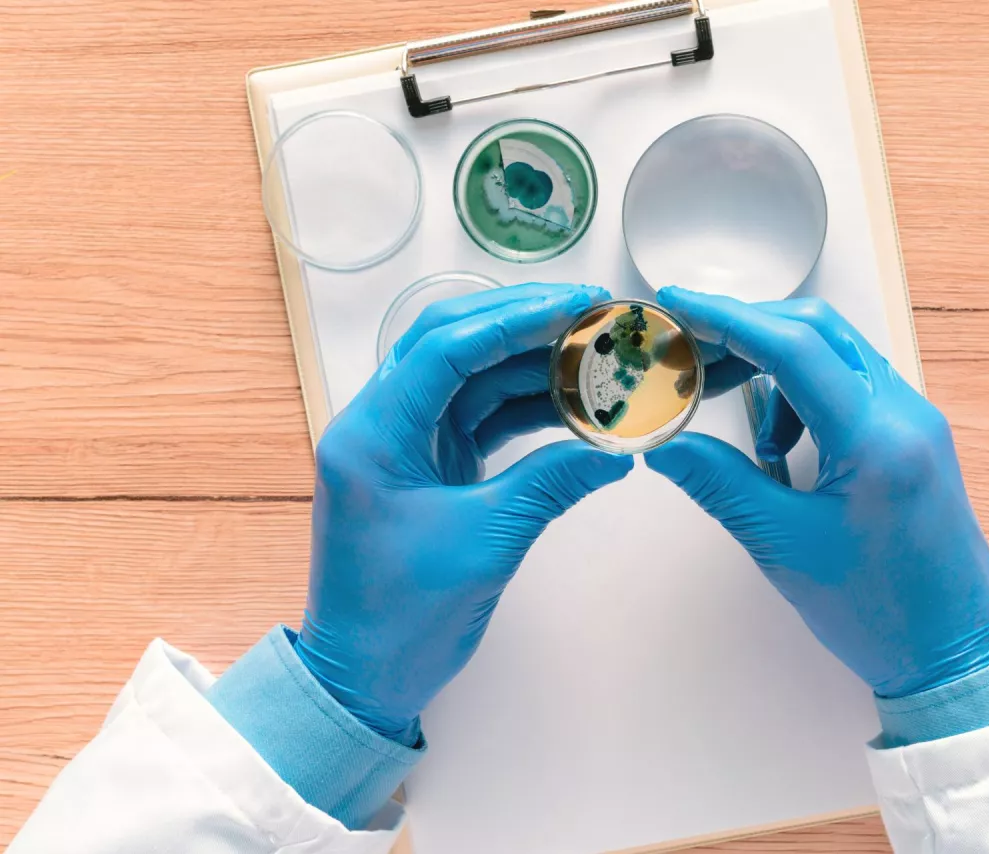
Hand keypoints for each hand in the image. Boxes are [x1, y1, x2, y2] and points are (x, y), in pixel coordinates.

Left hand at [297, 283, 633, 740]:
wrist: (364, 677)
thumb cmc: (399, 618)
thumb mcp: (485, 543)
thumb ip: (550, 483)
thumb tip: (616, 447)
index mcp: (373, 433)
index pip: (444, 346)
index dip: (513, 317)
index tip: (576, 305)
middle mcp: (382, 425)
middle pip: (454, 345)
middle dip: (523, 323)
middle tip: (591, 313)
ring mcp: (406, 446)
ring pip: (472, 379)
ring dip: (531, 365)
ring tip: (595, 352)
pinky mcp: (429, 469)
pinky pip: (481, 418)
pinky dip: (527, 409)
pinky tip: (575, 403)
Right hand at [645, 288, 988, 697]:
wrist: (954, 655)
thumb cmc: (879, 612)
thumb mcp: (783, 546)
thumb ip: (720, 483)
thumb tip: (662, 444)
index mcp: (877, 436)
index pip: (793, 347)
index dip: (727, 318)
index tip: (676, 304)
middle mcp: (905, 413)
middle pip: (818, 332)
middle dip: (749, 333)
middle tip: (692, 355)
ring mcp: (915, 422)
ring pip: (835, 356)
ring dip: (777, 371)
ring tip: (745, 430)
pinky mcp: (914, 439)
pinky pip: (851, 388)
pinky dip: (805, 399)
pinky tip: (783, 453)